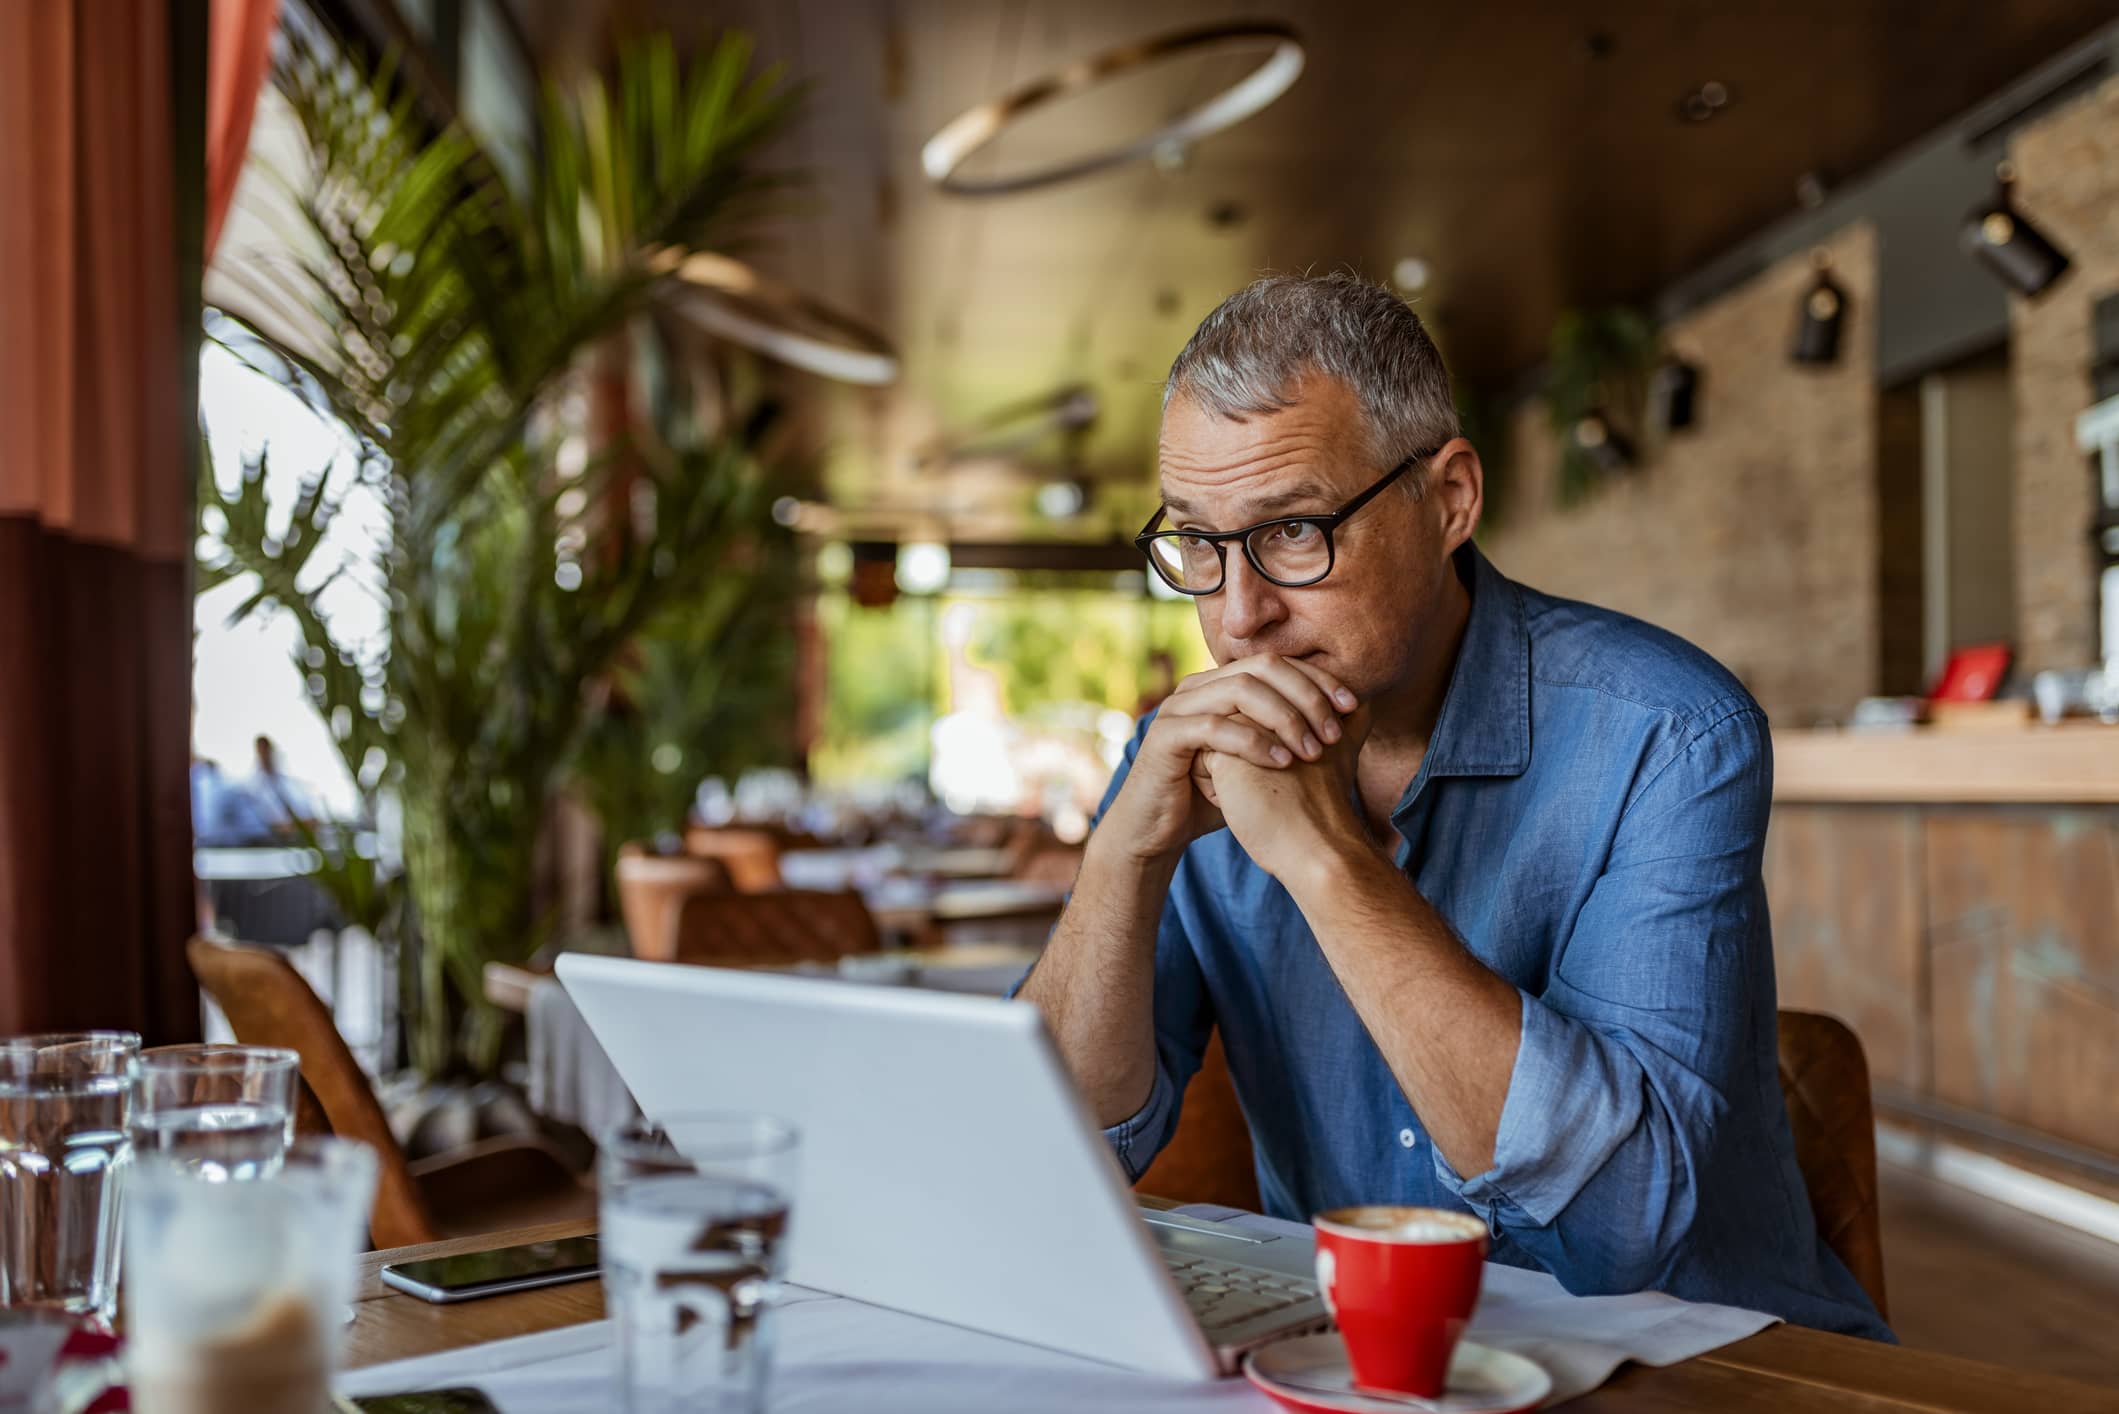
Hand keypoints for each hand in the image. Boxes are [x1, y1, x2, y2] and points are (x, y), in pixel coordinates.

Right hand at [1098, 655, 1359, 865]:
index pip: (1278, 663)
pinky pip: (1214, 727)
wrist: (1157, 830)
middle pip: (1262, 667)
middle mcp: (1198, 686)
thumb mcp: (1260, 761)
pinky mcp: (1165, 736)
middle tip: (1335, 730)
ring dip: (1284, 717)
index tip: (1352, 705)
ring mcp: (1178, 707)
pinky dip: (1253, 742)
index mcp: (1221, 684)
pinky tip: (1282, 763)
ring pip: (1240, 690)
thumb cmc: (1212, 795)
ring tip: (1313, 749)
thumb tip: (1352, 720)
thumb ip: (1292, 736)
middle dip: (1306, 694)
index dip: (1318, 678)